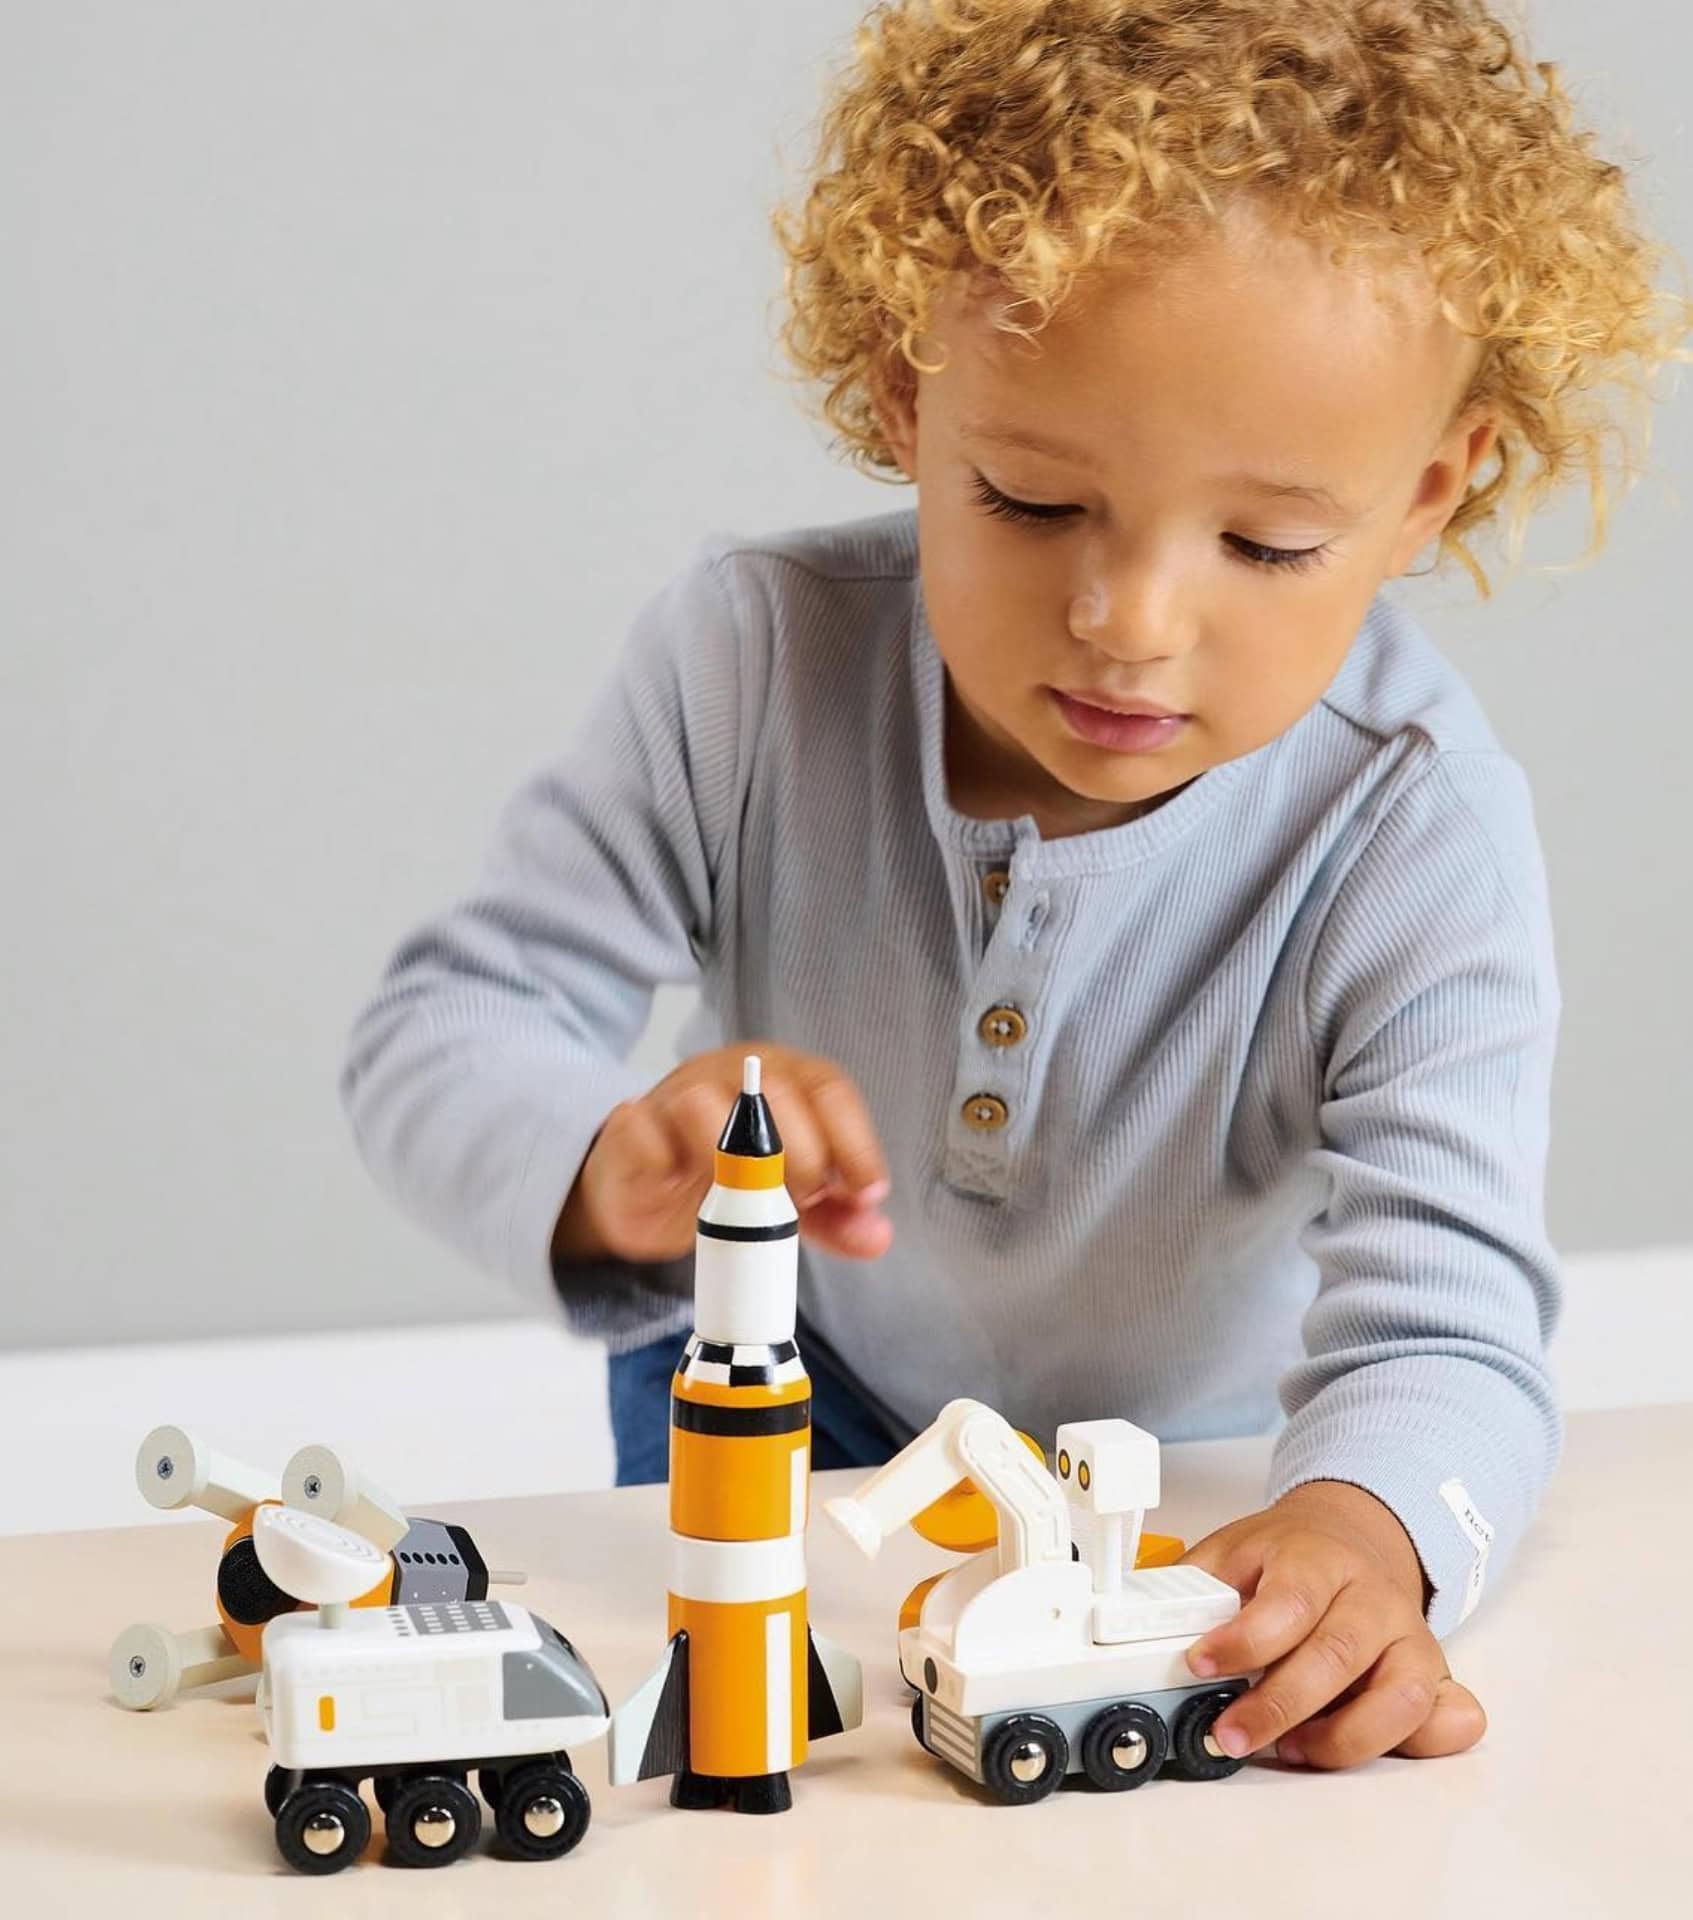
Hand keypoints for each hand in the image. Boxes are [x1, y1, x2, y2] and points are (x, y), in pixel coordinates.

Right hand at [552, 1042, 891, 1265]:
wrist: (646, 1185)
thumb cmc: (729, 1177)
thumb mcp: (792, 1199)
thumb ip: (835, 1216)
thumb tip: (876, 1237)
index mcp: (784, 1081)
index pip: (828, 1089)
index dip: (854, 1140)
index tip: (866, 1191)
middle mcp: (732, 1077)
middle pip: (774, 1089)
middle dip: (801, 1148)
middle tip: (806, 1198)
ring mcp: (676, 1096)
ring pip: (700, 1101)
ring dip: (726, 1150)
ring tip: (744, 1197)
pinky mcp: (630, 1126)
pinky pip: (640, 1129)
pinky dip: (661, 1159)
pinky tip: (678, 1186)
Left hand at [1177, 1480, 1485, 1769]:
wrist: (1352, 1535)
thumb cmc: (1288, 1554)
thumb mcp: (1233, 1551)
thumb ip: (1193, 1589)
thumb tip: (1138, 1625)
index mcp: (1316, 1558)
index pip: (1289, 1602)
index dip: (1245, 1640)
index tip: (1199, 1663)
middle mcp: (1371, 1596)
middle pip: (1338, 1655)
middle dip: (1279, 1706)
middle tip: (1229, 1733)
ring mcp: (1408, 1636)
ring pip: (1399, 1696)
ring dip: (1343, 1737)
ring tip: (1291, 1749)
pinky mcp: (1434, 1673)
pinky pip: (1451, 1716)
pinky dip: (1423, 1742)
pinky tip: (1374, 1747)